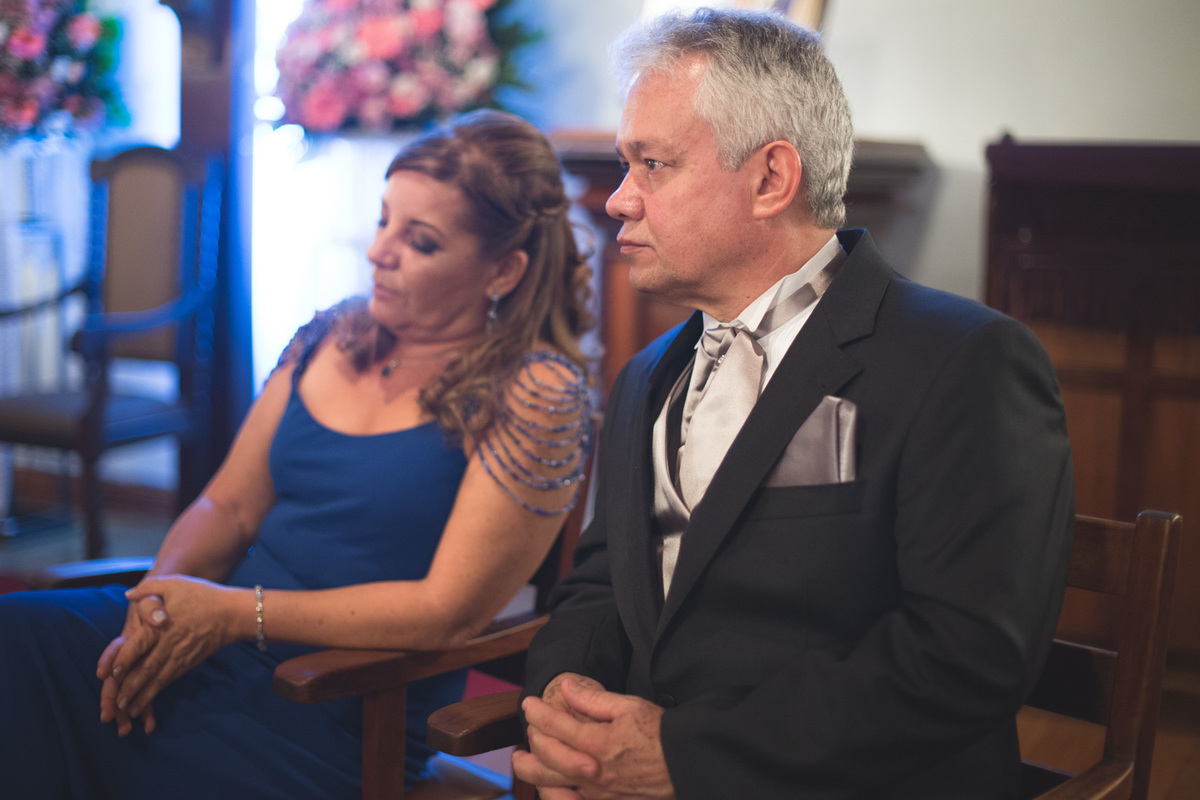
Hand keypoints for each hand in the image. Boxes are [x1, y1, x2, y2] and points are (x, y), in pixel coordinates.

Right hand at [97, 591, 168, 734]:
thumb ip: (153, 606)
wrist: (169, 607)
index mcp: (130, 637)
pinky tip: (150, 725)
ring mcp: (138, 666)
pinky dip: (146, 707)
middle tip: (109, 718)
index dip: (111, 660)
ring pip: (128, 691)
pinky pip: (145, 693)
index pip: (116, 650)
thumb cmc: (160, 602)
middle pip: (116, 679)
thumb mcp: (157, 596)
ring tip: (125, 731)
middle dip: (112, 698)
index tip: (106, 673)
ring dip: (126, 711)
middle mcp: (130, 655)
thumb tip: (160, 619)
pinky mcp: (150, 672)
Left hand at [108, 576, 242, 724]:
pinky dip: (155, 692)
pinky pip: (168, 680)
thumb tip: (128, 595)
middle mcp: (168, 644)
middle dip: (128, 687)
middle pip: (145, 669)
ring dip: (140, 696)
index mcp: (160, 626)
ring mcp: (179, 656)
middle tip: (114, 703)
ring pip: (156, 679)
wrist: (231, 613)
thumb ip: (149, 588)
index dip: (123, 660)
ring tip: (126, 711)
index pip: (137, 645)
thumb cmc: (203, 596)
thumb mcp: (175, 583)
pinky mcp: (187, 663)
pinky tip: (146, 701)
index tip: (110, 672)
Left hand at [514, 677, 674, 799]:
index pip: (557, 727)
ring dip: (535, 774)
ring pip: (554, 787)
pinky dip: (555, 794)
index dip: (539, 713)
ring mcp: (598, 793)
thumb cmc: (660, 732)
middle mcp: (593, 772)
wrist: (686, 764)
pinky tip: (550, 786)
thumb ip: (593, 699)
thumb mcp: (629, 706)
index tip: (528, 704)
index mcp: (598, 744)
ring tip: (524, 763)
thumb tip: (565, 687)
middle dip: (529, 747)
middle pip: (548, 761)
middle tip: (520, 737)